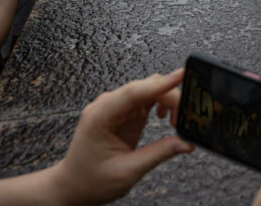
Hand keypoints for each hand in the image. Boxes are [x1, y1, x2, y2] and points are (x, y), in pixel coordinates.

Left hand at [47, 70, 192, 205]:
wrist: (74, 185)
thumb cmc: (91, 180)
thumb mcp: (127, 172)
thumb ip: (159, 154)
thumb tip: (186, 142)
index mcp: (100, 118)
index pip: (133, 92)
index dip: (159, 83)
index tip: (181, 76)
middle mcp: (106, 106)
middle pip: (145, 87)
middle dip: (170, 96)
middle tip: (185, 118)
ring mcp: (115, 107)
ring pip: (148, 89)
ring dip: (167, 99)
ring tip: (176, 121)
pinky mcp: (124, 112)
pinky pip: (147, 97)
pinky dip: (161, 102)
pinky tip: (164, 116)